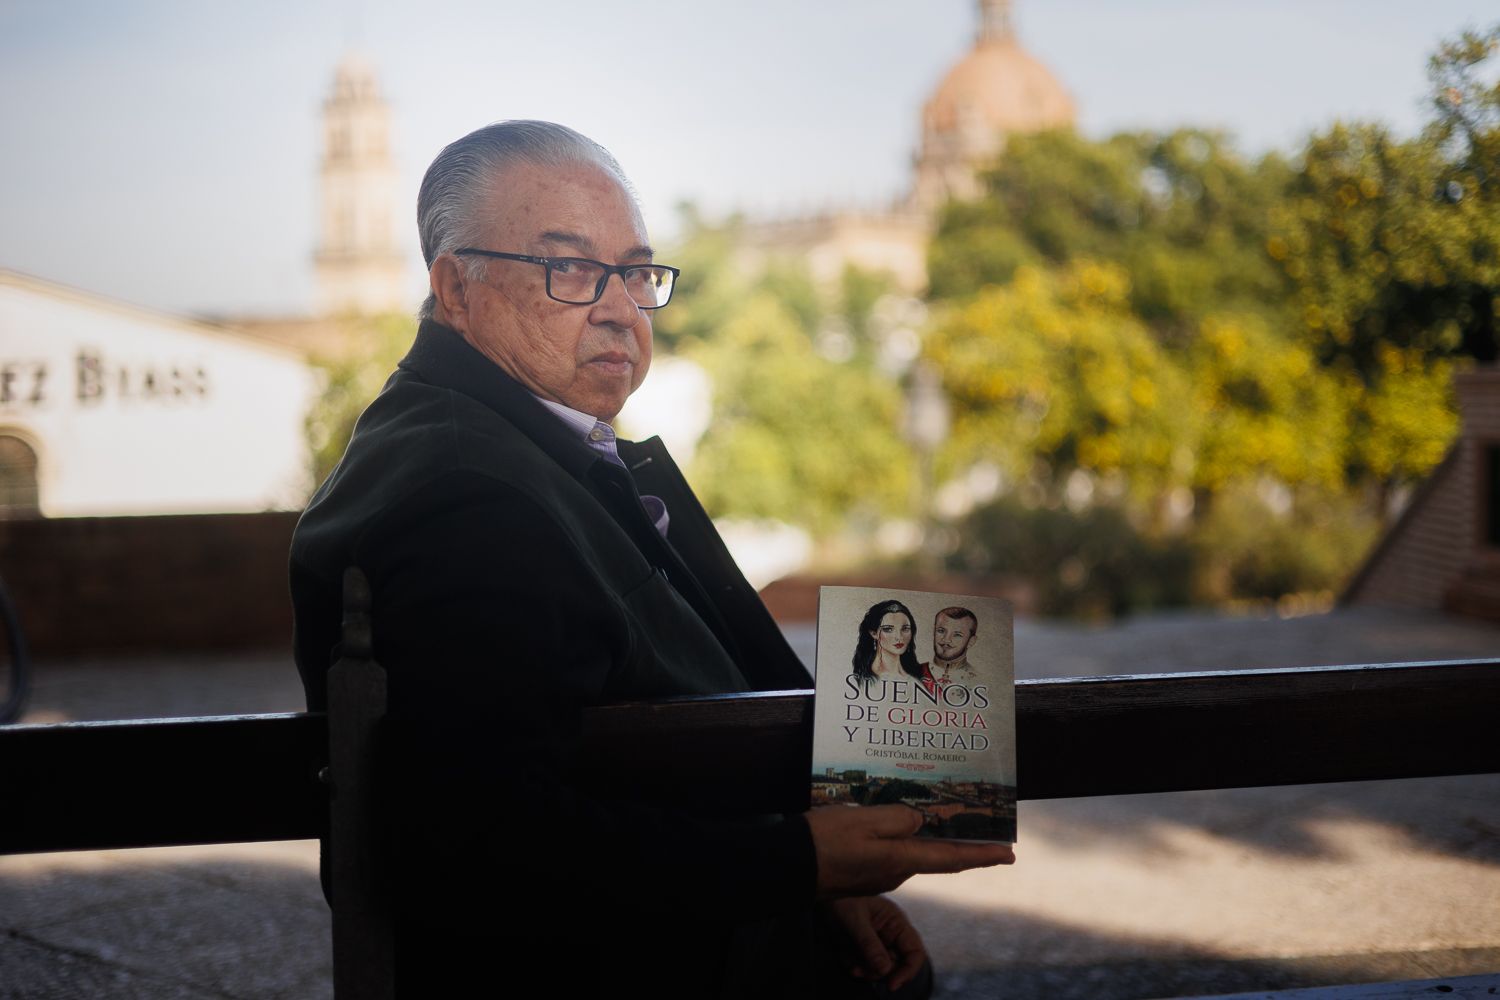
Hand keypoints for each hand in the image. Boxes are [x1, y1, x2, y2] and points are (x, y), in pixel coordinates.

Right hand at [807, 804, 1014, 897]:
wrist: (786, 868)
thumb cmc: (823, 841)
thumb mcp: (863, 819)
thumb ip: (897, 818)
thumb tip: (918, 820)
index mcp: (900, 859)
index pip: (952, 858)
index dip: (983, 856)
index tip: (1009, 855)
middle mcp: (894, 872)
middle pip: (931, 853)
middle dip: (950, 839)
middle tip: (969, 818)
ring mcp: (876, 875)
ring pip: (905, 850)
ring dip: (916, 833)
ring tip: (918, 806)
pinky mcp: (859, 873)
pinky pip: (885, 851)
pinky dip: (892, 836)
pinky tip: (882, 819)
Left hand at [822, 895, 927, 990]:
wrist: (819, 891)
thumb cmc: (841, 899)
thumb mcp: (855, 921)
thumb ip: (870, 945)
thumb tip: (885, 970)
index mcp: (896, 922)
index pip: (914, 952)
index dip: (908, 971)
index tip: (892, 985)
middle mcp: (890, 933)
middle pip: (896, 965)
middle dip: (878, 972)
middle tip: (860, 971)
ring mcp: (876, 940)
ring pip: (878, 968)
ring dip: (865, 970)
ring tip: (850, 963)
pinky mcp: (862, 946)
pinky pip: (863, 964)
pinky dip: (854, 964)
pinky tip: (844, 956)